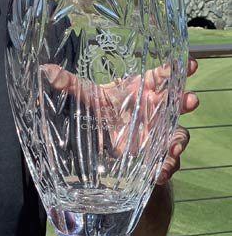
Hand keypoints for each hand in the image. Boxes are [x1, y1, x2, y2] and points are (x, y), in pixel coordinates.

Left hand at [42, 56, 198, 160]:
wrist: (104, 142)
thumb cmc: (100, 110)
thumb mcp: (85, 97)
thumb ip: (69, 84)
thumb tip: (45, 70)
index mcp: (142, 88)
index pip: (163, 74)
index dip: (178, 68)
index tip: (190, 63)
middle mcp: (155, 107)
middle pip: (177, 101)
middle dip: (185, 100)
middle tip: (189, 100)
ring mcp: (159, 131)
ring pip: (178, 132)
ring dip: (179, 138)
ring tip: (175, 145)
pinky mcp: (157, 154)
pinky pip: (168, 160)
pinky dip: (166, 166)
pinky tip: (160, 173)